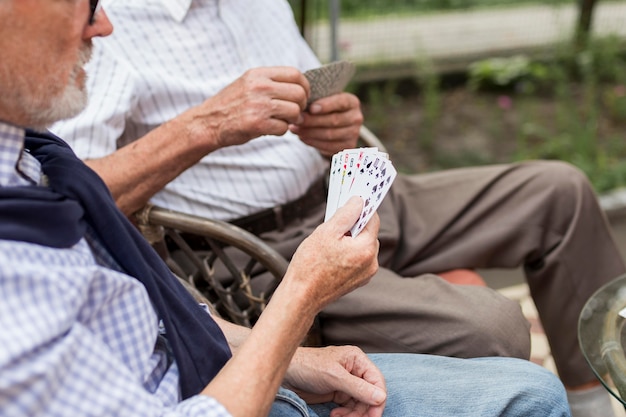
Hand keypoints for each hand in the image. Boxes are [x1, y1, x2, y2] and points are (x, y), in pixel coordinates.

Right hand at [184, 66, 309, 148]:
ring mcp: (258, 105)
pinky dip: (281, 131)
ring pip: (294, 111)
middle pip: (299, 93)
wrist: (207, 123)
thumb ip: (271, 82)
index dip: (305, 86)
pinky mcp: (257, 124)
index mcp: (258, 74)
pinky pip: (284, 128)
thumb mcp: (248, 83)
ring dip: (292, 119)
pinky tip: (270, 128)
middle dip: (301, 105)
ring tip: (282, 121)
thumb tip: (302, 86)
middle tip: (294, 112)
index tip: (302, 95)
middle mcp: (259, 87)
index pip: (295, 74)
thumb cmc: (231, 105)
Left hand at [284, 346, 386, 416]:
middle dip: (364, 409)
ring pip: (360, 403)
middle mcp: (354, 369)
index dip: (378, 398)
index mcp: (356, 359)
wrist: (286, 374)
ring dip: (353, 414)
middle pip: (370, 394)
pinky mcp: (337, 392)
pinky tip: (334, 415)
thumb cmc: (307, 366)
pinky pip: (349, 406)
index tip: (374, 415)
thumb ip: (358, 388)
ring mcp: (346, 382)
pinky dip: (345, 414)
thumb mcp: (334, 377)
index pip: (376, 380)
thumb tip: (381, 397)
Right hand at [285, 196, 379, 310]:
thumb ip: (346, 214)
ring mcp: (366, 274)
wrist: (301, 296)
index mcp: (366, 249)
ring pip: (362, 246)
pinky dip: (348, 253)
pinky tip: (331, 255)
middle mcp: (371, 263)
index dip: (361, 208)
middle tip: (333, 224)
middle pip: (367, 233)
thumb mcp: (327, 232)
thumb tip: (359, 201)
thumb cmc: (310, 265)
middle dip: (352, 226)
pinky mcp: (358, 281)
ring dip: (349, 240)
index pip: (372, 219)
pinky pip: (358, 259)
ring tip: (329, 244)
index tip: (351, 201)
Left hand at [289, 92, 362, 156]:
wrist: (334, 126)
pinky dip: (313, 142)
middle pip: (334, 120)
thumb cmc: (325, 109)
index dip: (326, 105)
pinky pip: (328, 146)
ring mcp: (354, 134)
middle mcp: (356, 118)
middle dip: (312, 121)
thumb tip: (299, 108)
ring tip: (295, 129)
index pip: (341, 102)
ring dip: (309, 132)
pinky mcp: (347, 147)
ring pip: (330, 135)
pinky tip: (302, 137)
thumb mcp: (324, 100)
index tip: (311, 108)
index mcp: (352, 102)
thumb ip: (315, 101)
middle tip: (297, 120)